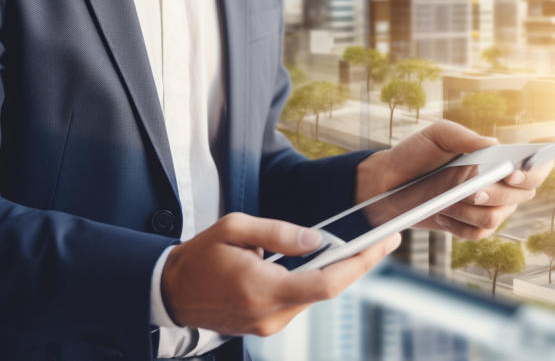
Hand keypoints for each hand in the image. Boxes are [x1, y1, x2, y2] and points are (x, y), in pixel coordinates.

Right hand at [160, 212, 399, 335]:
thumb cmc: (199, 257)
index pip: (325, 283)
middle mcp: (271, 314)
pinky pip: (301, 300)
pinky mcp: (268, 325)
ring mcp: (269, 325)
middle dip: (357, 264)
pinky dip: (316, 281)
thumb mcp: (234, 229)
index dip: (360, 264)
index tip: (383, 245)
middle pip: (328, 290)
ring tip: (358, 248)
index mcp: (262, 289)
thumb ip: (278, 233)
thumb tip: (317, 240)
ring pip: (315, 296)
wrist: (171, 292)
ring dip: (336, 272)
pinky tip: (324, 263)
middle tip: (383, 241)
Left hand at [356, 120, 552, 239]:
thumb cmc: (417, 153)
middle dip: (496, 193)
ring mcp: (488, 207)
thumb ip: (463, 136)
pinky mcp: (471, 227)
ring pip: (497, 217)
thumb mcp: (436, 135)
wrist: (390, 181)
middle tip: (471, 190)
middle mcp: (501, 184)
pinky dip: (459, 226)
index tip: (511, 172)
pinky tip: (442, 214)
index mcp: (500, 158)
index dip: (534, 172)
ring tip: (446, 200)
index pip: (537, 168)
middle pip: (522, 195)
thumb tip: (492, 144)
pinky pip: (479, 234)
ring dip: (470, 210)